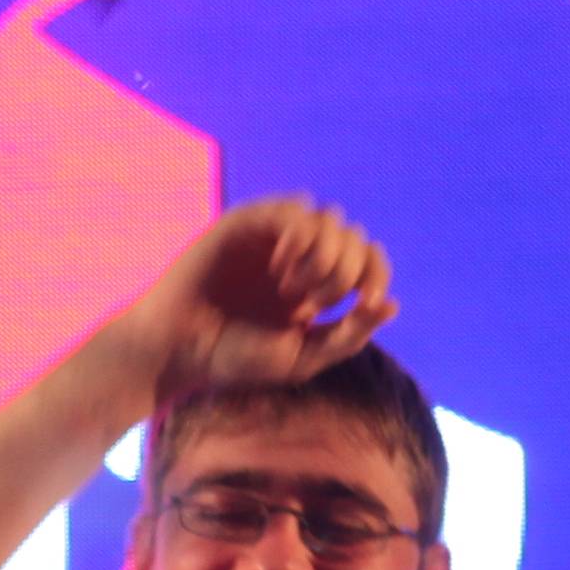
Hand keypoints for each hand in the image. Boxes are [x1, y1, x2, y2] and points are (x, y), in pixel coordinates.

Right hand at [120, 197, 393, 399]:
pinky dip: (301, 239)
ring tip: (292, 289)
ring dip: (325, 257)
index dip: (377, 274)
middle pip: (354, 238)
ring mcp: (271, 236)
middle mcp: (296, 255)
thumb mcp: (302, 358)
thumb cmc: (231, 359)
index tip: (366, 303)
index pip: (366, 258)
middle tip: (313, 305)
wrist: (177, 350)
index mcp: (312, 285)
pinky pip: (295, 210)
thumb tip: (391, 304)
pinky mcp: (246, 223)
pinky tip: (281, 270)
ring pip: (331, 219)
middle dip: (345, 273)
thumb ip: (349, 336)